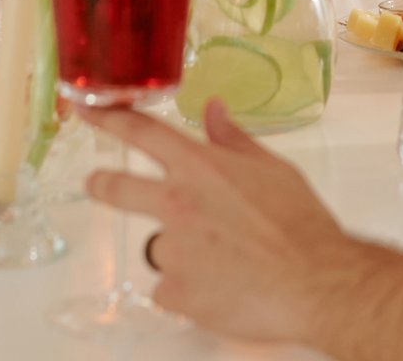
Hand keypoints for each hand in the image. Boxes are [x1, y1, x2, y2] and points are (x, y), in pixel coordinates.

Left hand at [86, 101, 379, 346]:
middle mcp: (177, 203)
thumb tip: (213, 110)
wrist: (316, 284)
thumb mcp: (273, 169)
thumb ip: (233, 140)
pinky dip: (191, 291)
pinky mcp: (174, 293)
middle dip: (102, 185)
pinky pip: (172, 289)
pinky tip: (224, 288)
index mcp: (201, 168)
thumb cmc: (301, 225)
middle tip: (96, 184)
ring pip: (164, 247)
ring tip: (228, 262)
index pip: (143, 133)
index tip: (87, 111)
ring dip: (184, 253)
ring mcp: (172, 250)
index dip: (109, 118)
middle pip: (118, 188)